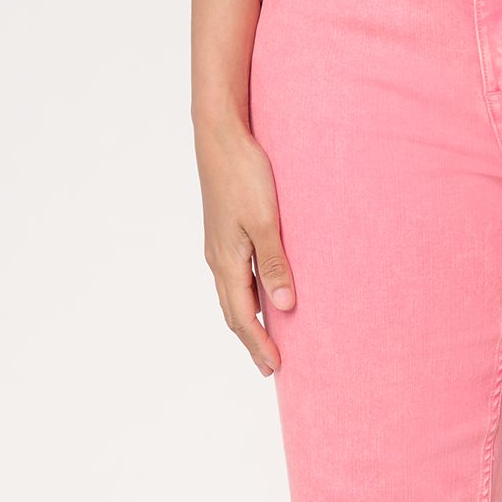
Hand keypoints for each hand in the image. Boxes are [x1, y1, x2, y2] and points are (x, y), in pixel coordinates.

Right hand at [195, 117, 294, 376]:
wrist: (219, 133)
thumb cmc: (244, 173)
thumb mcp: (265, 221)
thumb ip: (275, 264)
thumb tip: (283, 307)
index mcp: (226, 261)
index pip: (242, 316)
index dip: (259, 344)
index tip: (274, 368)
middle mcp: (218, 258)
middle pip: (233, 312)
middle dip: (251, 340)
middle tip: (269, 366)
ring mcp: (219, 245)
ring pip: (232, 294)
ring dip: (248, 319)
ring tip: (266, 338)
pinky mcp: (224, 231)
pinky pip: (235, 275)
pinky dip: (247, 295)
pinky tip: (261, 294)